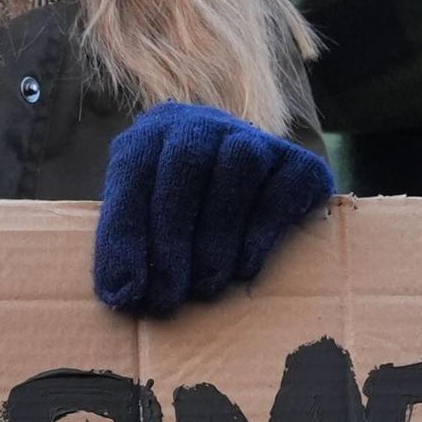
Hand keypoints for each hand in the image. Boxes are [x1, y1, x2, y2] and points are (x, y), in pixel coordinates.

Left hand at [92, 104, 333, 316]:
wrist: (252, 182)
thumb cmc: (182, 210)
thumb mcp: (145, 216)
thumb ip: (129, 244)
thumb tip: (120, 293)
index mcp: (153, 134)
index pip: (134, 173)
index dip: (127, 232)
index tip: (127, 289)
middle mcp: (202, 125)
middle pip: (187, 164)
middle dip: (172, 238)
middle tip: (168, 296)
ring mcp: (255, 138)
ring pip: (240, 165)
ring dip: (218, 234)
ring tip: (207, 285)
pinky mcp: (301, 162)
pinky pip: (286, 185)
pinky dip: (263, 229)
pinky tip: (245, 266)